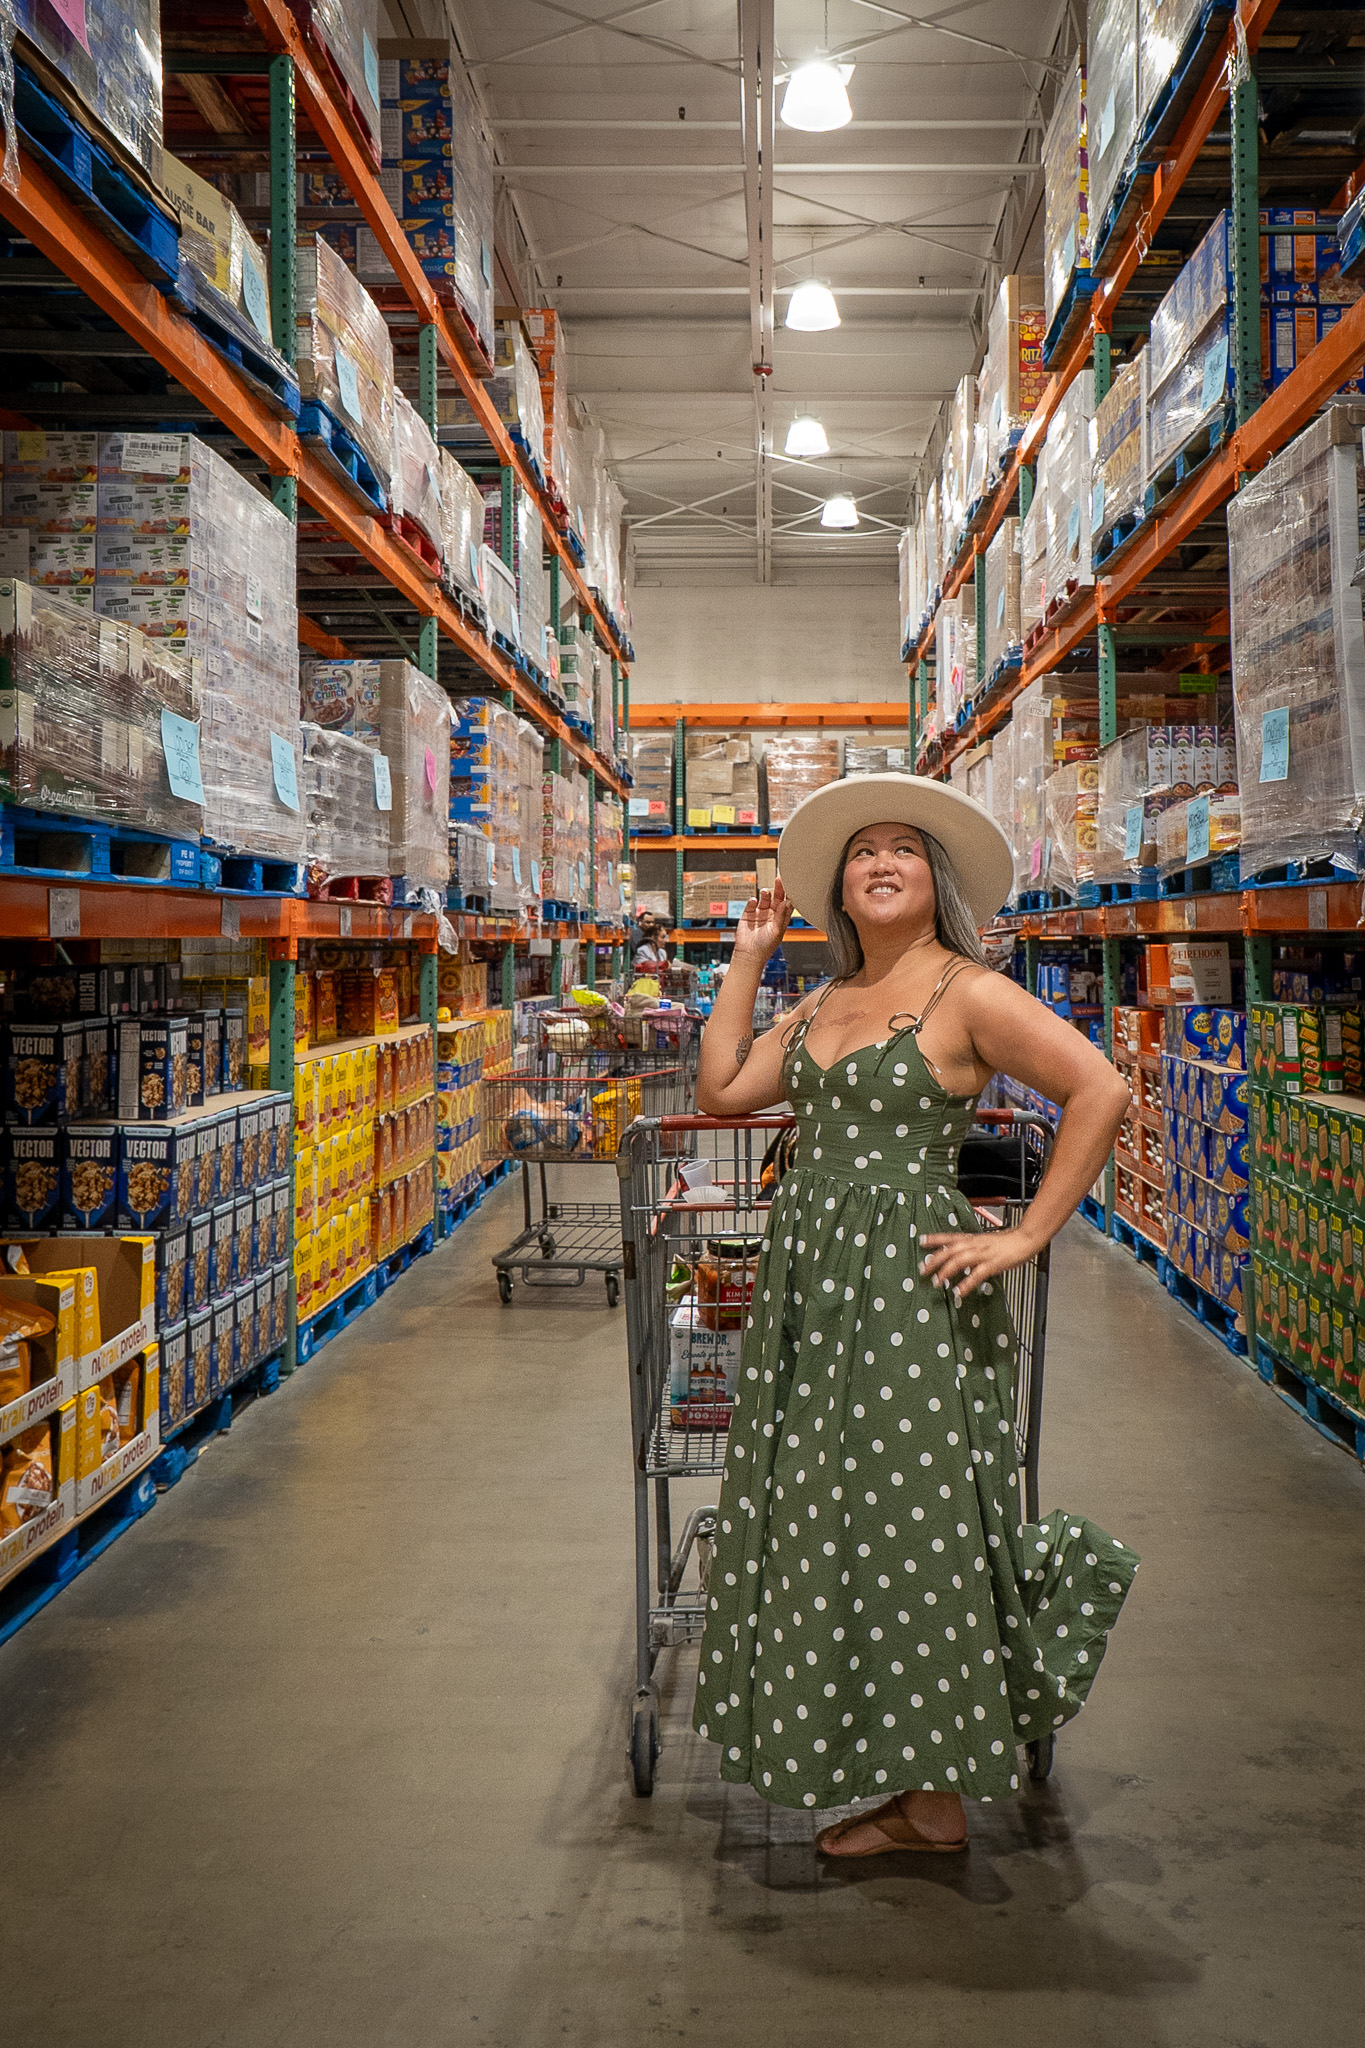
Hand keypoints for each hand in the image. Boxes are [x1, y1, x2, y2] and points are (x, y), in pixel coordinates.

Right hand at [732, 880, 792, 964]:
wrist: (749, 954)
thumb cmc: (765, 947)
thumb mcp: (776, 931)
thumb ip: (781, 916)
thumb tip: (787, 902)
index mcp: (781, 918)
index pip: (787, 903)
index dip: (790, 894)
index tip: (792, 884)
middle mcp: (772, 914)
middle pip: (777, 897)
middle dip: (779, 888)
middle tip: (779, 879)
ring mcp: (760, 913)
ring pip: (765, 898)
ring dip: (766, 893)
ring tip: (765, 891)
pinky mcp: (748, 914)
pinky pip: (751, 904)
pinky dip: (752, 901)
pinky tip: (753, 901)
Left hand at [918, 1224, 1039, 1300]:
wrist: (1024, 1239)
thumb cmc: (1005, 1242)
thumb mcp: (984, 1241)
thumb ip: (971, 1247)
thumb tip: (958, 1255)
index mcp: (972, 1239)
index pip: (949, 1237)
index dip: (935, 1239)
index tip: (921, 1242)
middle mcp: (975, 1244)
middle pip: (950, 1250)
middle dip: (935, 1260)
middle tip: (923, 1270)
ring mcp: (983, 1254)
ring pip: (960, 1260)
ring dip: (946, 1271)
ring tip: (937, 1282)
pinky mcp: (993, 1264)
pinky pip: (977, 1274)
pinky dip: (967, 1284)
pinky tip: (959, 1292)